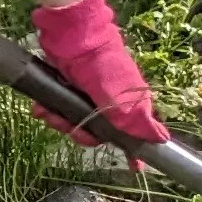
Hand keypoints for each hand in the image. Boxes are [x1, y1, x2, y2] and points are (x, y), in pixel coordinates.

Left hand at [29, 0, 167, 148]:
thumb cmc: (100, 65)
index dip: (131, 150)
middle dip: (79, 133)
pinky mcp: (68, 88)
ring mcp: (88, 96)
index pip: (132, 134)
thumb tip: (161, 140)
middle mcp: (111, 102)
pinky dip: (49, 110)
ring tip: (47, 113)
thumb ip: (134, 120)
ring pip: (74, 122)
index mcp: (129, 105)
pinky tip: (39, 107)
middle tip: (67, 126)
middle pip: (96, 132)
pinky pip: (58, 108)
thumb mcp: (118, 95)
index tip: (133, 167)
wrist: (72, 34)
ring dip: (59, 121)